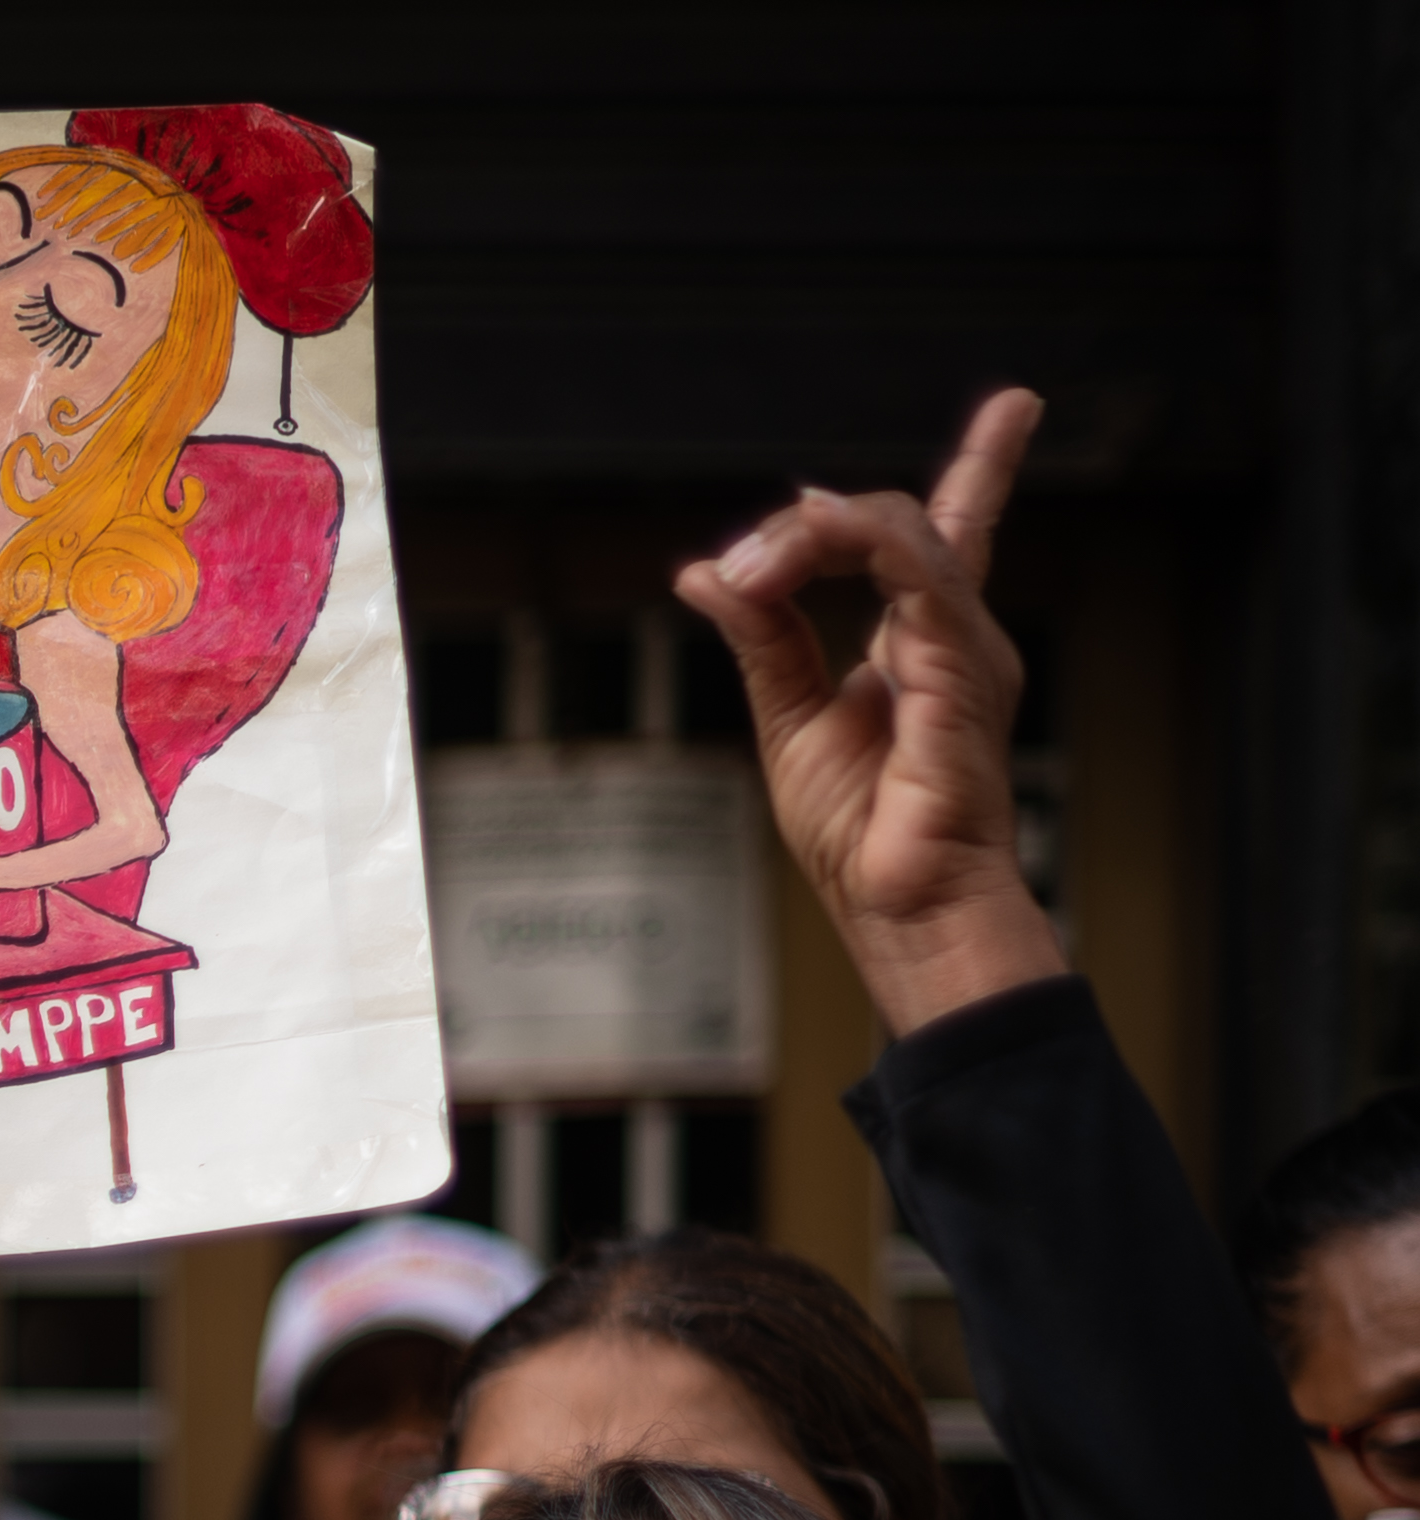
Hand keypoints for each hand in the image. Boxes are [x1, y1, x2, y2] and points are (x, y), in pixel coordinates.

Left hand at [673, 388, 1059, 1035]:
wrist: (901, 907)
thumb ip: (763, 640)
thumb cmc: (861, 838)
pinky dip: (859, 541)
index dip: (988, 465)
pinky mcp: (959, 668)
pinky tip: (808, 532)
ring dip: (809, 534)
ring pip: (898, 531)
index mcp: (922, 644)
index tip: (1015, 411)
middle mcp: (955, 635)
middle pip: (892, 522)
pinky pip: (918, 573)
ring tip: (746, 568)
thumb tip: (705, 574)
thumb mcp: (788, 722)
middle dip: (805, 526)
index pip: (951, 533)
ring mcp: (966, 647)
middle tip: (732, 568)